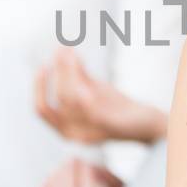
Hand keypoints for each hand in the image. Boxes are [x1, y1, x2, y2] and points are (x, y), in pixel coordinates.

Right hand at [34, 48, 164, 143]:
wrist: (147, 124)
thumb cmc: (117, 108)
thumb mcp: (93, 91)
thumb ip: (77, 76)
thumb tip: (62, 51)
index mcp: (66, 130)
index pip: (42, 110)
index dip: (39, 86)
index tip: (43, 65)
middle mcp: (75, 135)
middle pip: (58, 99)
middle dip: (58, 71)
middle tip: (62, 51)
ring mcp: (93, 132)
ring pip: (72, 98)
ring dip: (69, 71)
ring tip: (72, 53)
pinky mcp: (110, 126)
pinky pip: (90, 107)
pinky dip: (82, 85)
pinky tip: (82, 67)